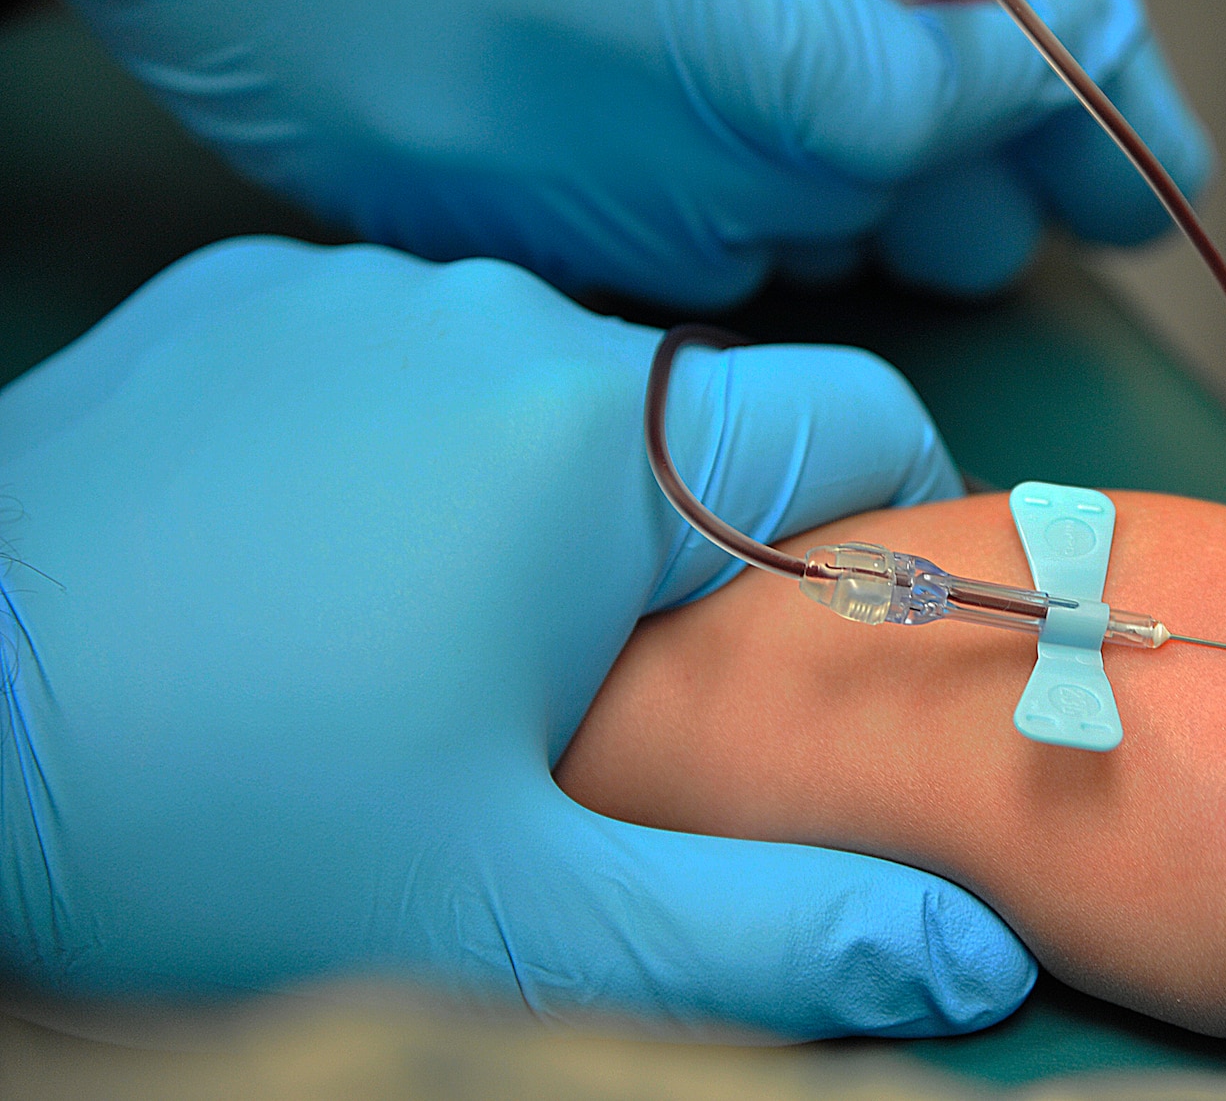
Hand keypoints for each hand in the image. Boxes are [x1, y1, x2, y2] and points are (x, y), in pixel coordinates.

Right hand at [0, 0, 1206, 304]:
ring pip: (732, 240)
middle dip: (936, 132)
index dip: (998, 74)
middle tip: (1034, 73)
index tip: (1070, 32)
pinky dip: (706, 189)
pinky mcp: (404, 205)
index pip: (872, 97)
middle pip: (819, 193)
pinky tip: (715, 109)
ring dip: (829, 168)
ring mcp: (456, 193)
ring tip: (881, 89)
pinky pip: (616, 244)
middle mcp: (530, 138)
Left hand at [0, 238, 1033, 1036]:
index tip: (835, 642)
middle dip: (693, 544)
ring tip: (438, 639)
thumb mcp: (521, 917)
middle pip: (697, 413)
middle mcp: (495, 309)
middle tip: (605, 698)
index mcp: (602, 429)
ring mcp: (353, 285)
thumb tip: (983, 956)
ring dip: (549, 496)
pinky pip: (403, 356)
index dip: (893, 523)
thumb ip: (776, 934)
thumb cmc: (226, 821)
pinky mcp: (240, 293)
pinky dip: (413, 444)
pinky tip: (317, 559)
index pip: (861, 411)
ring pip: (548, 383)